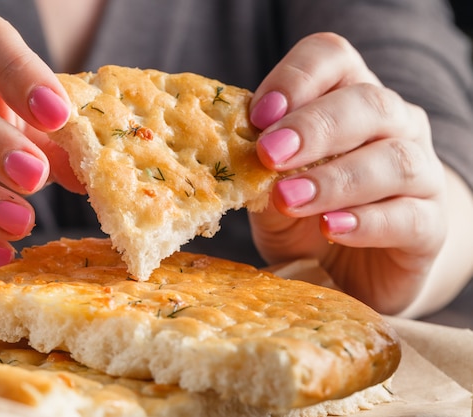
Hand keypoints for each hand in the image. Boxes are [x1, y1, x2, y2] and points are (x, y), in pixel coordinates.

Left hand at [248, 33, 445, 314]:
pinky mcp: (429, 226)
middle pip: (368, 103)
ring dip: (336, 179)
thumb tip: (229, 152)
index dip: (296, 79)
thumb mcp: (269, 189)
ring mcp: (419, 174)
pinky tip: (332, 228)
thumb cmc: (304, 216)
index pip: (331, 58)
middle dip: (314, 128)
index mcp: (346, 98)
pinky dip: (367, 222)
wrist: (347, 268)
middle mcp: (392, 125)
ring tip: (291, 199)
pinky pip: (409, 216)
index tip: (259, 115)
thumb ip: (257, 169)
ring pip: (395, 160)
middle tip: (270, 155)